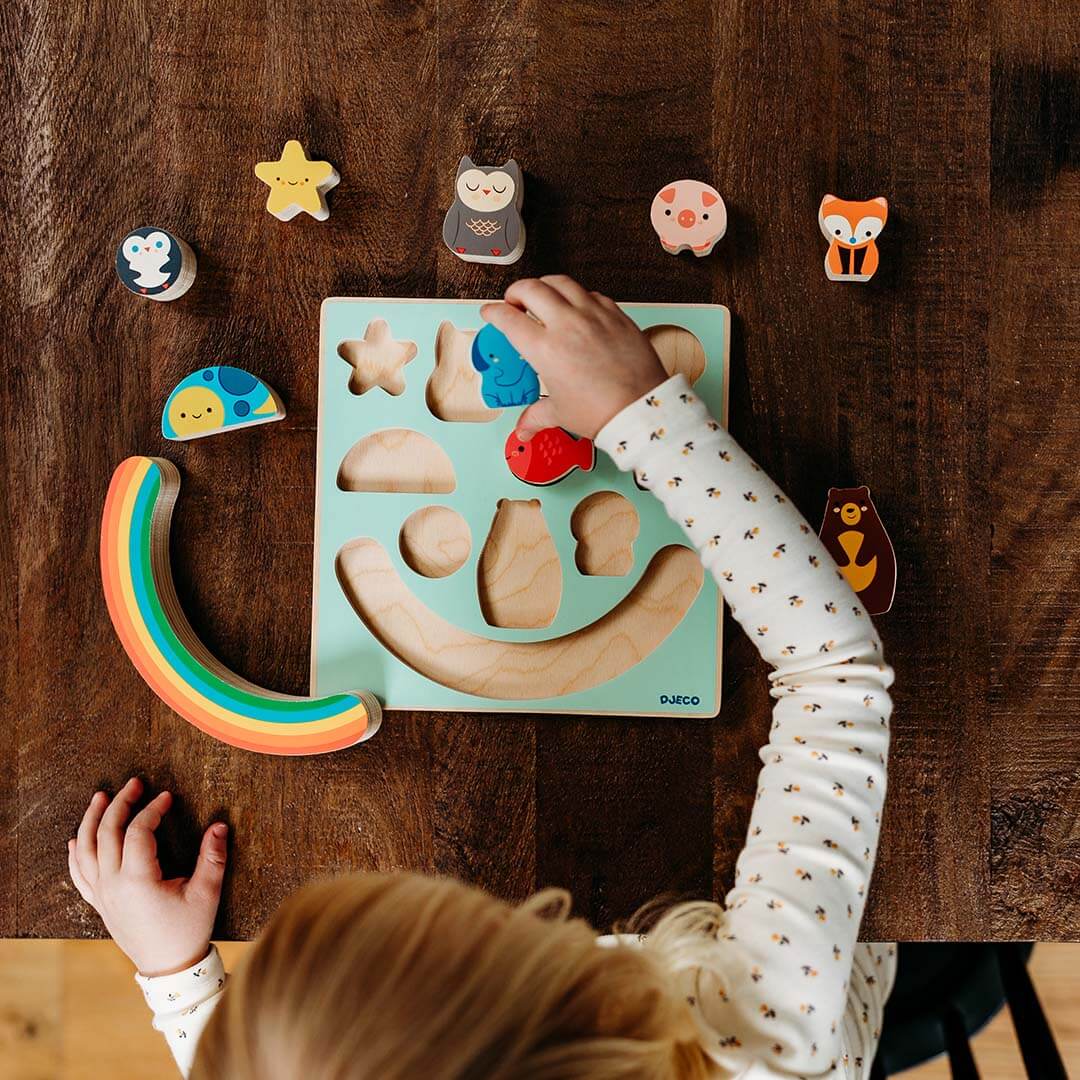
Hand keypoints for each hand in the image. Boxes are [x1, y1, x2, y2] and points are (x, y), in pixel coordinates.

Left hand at [67, 777, 227, 976]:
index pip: (138, 832)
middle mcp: (113, 886)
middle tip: (134, 784)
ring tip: (100, 798)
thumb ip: (213, 857)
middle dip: (120, 804)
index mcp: (138, 881)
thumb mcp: (207, 893)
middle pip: (106, 834)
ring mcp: (102, 896)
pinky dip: (75, 854)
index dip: (152, 809)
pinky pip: (79, 875)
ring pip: (85, 851)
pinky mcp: (100, 904)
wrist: (169, 968)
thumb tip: (220, 825)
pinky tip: (75, 839)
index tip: (167, 796)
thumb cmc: (188, 931)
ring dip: (91, 821)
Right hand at [480, 276, 667, 439]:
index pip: (508, 318)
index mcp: (545, 349)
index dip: (493, 313)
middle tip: (514, 302)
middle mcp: (567, 325)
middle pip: (531, 289)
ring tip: (543, 296)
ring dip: (546, 286)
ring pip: (561, 282)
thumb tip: (523, 429)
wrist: (642, 410)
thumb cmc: (603, 412)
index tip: (490, 313)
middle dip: (516, 292)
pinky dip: (578, 296)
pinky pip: (592, 294)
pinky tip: (578, 308)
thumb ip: (536, 416)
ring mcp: (593, 315)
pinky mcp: (616, 314)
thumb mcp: (561, 413)